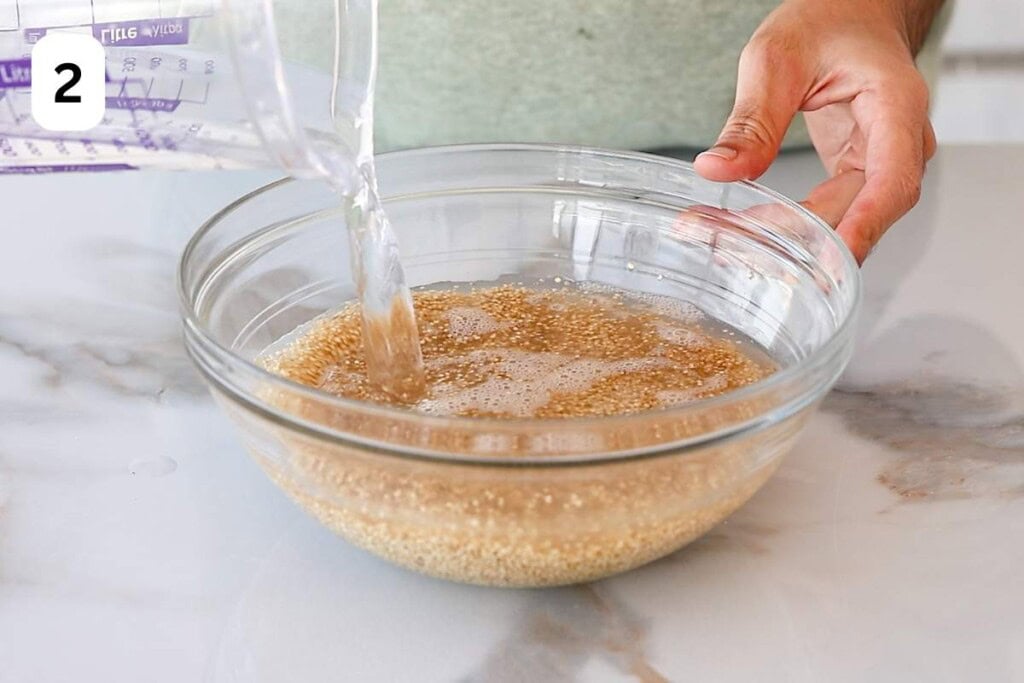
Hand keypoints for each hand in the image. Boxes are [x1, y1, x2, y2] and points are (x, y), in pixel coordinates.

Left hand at [693, 0, 940, 262]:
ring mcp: (882, 161)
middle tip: (748, 252)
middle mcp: (899, 141)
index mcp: (895, 106)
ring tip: (738, 245)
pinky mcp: (859, 173)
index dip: (864, 224)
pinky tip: (755, 232)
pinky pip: (832, 211)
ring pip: (846, 218)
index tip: (831, 257)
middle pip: (864, 209)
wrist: (848, 12)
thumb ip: (751, 121)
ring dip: (796, 239)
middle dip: (809, 241)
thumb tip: (716, 170)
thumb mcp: (775, 60)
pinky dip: (795, 225)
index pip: (892, 180)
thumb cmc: (826, 21)